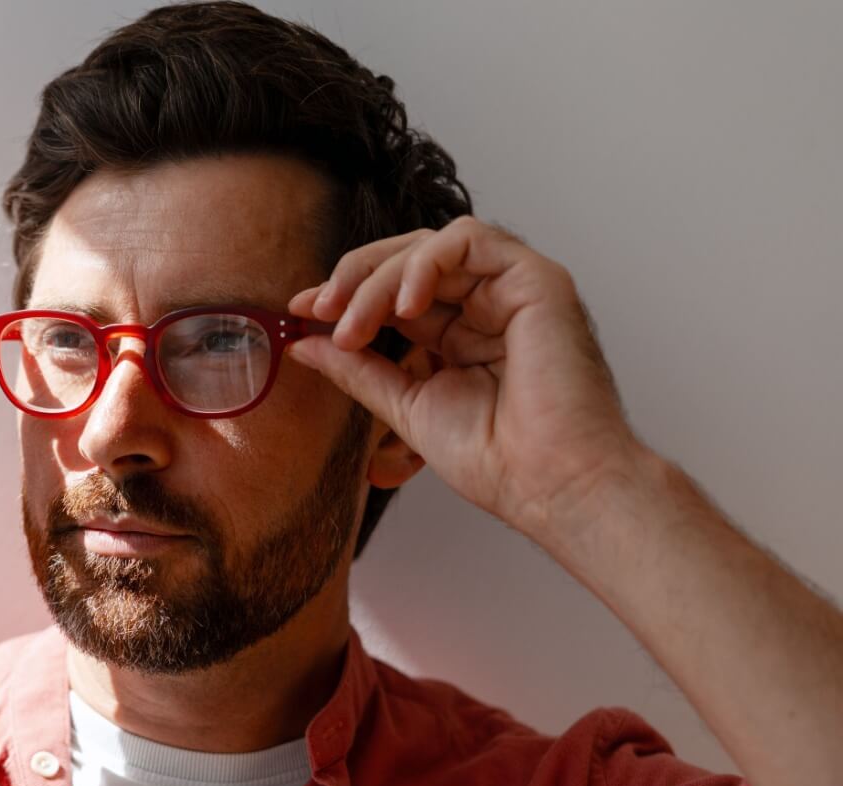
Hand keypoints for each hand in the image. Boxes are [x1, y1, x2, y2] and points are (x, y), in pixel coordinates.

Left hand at [287, 216, 644, 538]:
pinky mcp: (536, 279)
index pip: (393, 293)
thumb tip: (306, 345)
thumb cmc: (495, 459)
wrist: (548, 484)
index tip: (300, 312)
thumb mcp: (405, 406)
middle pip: (407, 260)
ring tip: (354, 324)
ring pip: (430, 247)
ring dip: (379, 278)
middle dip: (354, 278)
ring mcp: (511, 290)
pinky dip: (425, 263)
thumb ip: (359, 370)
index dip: (345, 295)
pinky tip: (403, 307)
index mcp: (458, 335)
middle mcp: (485, 306)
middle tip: (319, 309)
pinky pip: (469, 239)